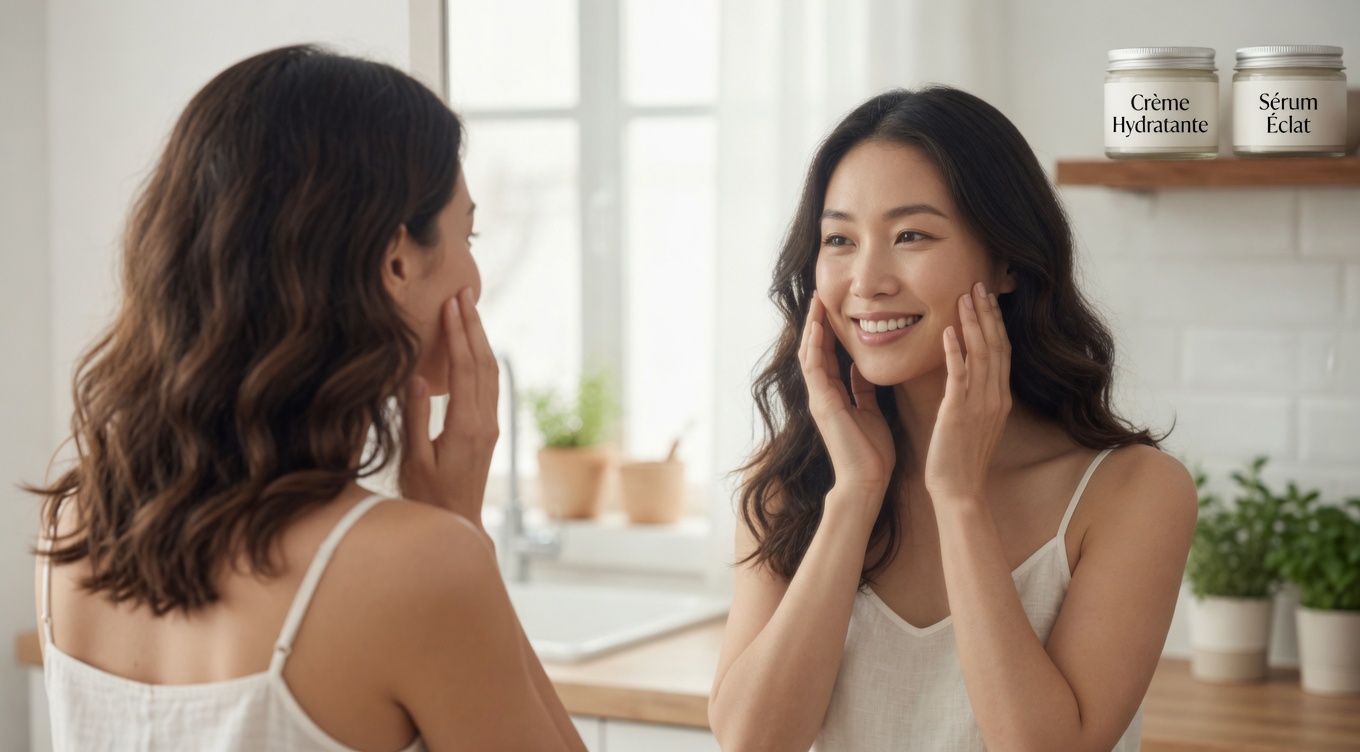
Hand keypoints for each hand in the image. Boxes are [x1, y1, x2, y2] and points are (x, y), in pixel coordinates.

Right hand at [400, 287, 499, 528]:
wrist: (457, 525)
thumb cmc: (428, 498)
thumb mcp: (414, 460)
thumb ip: (416, 419)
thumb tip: (417, 378)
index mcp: (466, 427)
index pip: (464, 369)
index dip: (458, 334)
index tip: (451, 304)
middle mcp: (484, 422)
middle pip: (483, 363)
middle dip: (474, 326)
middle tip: (464, 294)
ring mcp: (490, 426)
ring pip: (490, 373)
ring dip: (480, 339)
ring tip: (470, 311)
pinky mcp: (488, 430)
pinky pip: (489, 385)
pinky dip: (482, 359)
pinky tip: (474, 348)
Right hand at [799, 292, 895, 503]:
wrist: (866, 481)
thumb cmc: (872, 453)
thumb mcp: (871, 412)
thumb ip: (862, 391)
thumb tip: (862, 370)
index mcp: (835, 395)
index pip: (829, 355)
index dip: (830, 330)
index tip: (836, 307)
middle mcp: (822, 394)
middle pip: (815, 349)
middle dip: (818, 322)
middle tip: (821, 294)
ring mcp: (819, 398)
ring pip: (810, 354)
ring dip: (813, 327)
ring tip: (817, 301)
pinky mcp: (822, 404)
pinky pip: (814, 368)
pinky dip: (815, 346)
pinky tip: (818, 326)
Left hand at [924, 282, 1010, 503]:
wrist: (960, 490)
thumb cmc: (961, 459)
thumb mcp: (975, 421)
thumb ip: (975, 396)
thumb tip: (968, 375)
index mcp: (999, 398)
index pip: (1001, 351)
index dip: (995, 322)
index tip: (987, 298)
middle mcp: (994, 397)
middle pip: (996, 346)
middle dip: (987, 313)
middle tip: (978, 285)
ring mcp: (979, 404)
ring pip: (981, 355)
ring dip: (972, 323)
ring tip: (964, 297)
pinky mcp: (959, 413)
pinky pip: (959, 376)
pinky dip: (955, 352)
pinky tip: (947, 331)